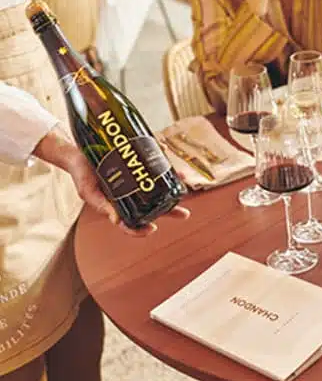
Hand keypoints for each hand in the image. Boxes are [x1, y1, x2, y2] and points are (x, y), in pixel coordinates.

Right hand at [67, 150, 189, 236]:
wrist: (78, 152)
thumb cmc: (82, 176)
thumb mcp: (88, 192)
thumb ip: (101, 205)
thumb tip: (117, 220)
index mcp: (119, 205)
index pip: (132, 222)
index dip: (141, 229)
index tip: (152, 229)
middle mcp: (132, 192)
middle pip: (153, 205)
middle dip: (170, 209)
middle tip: (184, 214)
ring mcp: (137, 177)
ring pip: (159, 182)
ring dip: (172, 181)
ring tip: (182, 179)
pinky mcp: (138, 160)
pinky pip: (153, 159)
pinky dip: (160, 155)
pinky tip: (165, 150)